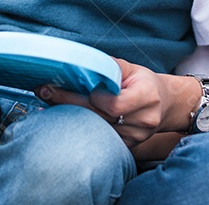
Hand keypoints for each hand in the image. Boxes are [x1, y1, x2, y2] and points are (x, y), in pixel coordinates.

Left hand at [37, 58, 174, 146]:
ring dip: (71, 117)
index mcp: (147, 97)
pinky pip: (101, 139)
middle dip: (69, 102)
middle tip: (44, 91)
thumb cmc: (144, 82)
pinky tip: (66, 119)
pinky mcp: (129, 146)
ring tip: (49, 101)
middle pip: (100, 118)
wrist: (164, 104)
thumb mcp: (131, 68)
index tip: (81, 88)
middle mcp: (144, 120)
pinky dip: (82, 129)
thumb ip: (109, 66)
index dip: (96, 99)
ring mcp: (136, 137)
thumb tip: (82, 62)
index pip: (115, 105)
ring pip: (97, 130)